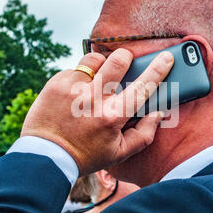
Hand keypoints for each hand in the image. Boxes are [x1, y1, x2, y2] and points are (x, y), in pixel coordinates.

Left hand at [21, 48, 173, 175]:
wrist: (46, 156)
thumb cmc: (85, 155)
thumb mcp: (119, 153)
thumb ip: (144, 134)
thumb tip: (157, 113)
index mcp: (112, 116)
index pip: (142, 86)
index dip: (158, 69)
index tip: (166, 57)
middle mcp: (94, 98)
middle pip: (118, 60)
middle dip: (126, 57)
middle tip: (125, 63)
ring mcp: (73, 88)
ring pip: (94, 59)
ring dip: (101, 65)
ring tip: (97, 79)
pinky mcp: (56, 83)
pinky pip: (75, 69)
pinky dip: (80, 77)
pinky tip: (76, 92)